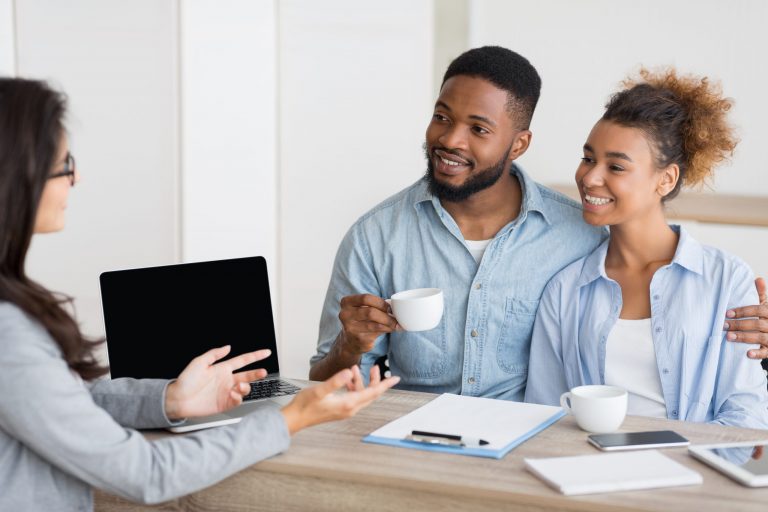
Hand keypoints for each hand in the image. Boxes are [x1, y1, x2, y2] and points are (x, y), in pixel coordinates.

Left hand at [165, 345, 270, 419]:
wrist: (178, 399)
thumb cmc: (186, 381)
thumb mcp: (199, 362)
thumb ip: (214, 354)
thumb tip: (228, 347)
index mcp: (222, 368)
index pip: (243, 360)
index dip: (255, 356)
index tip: (266, 352)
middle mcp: (226, 380)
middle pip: (247, 375)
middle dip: (257, 373)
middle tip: (263, 372)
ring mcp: (226, 392)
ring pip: (244, 388)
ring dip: (246, 387)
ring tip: (239, 387)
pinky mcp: (224, 403)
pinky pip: (237, 400)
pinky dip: (238, 397)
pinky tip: (233, 394)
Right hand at [281, 365, 398, 434]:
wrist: (295, 419)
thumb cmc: (305, 405)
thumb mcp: (320, 390)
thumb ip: (335, 381)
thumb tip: (348, 373)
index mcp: (348, 404)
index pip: (372, 393)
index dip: (385, 384)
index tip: (396, 378)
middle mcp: (350, 409)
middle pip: (370, 394)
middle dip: (374, 380)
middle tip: (375, 366)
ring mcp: (345, 410)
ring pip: (361, 395)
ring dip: (361, 381)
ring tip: (354, 368)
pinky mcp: (340, 409)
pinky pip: (353, 397)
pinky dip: (353, 386)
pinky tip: (346, 378)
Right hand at [337, 294, 398, 355]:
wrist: (350, 341)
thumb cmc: (361, 320)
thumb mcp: (363, 309)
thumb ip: (374, 305)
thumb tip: (396, 308)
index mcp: (346, 302)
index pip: (366, 298)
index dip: (380, 302)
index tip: (389, 307)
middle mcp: (345, 315)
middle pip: (370, 312)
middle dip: (386, 314)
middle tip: (395, 317)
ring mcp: (350, 328)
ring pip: (375, 324)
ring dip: (389, 323)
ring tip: (395, 324)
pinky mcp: (358, 339)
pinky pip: (377, 333)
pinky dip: (387, 330)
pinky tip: (390, 329)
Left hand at [724, 277, 767, 358]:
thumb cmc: (765, 318)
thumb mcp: (764, 306)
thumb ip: (760, 294)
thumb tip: (758, 279)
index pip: (759, 310)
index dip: (743, 311)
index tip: (727, 313)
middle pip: (757, 324)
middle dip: (739, 325)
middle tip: (723, 325)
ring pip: (760, 338)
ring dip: (744, 337)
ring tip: (729, 337)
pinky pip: (766, 352)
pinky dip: (757, 353)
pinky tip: (747, 353)